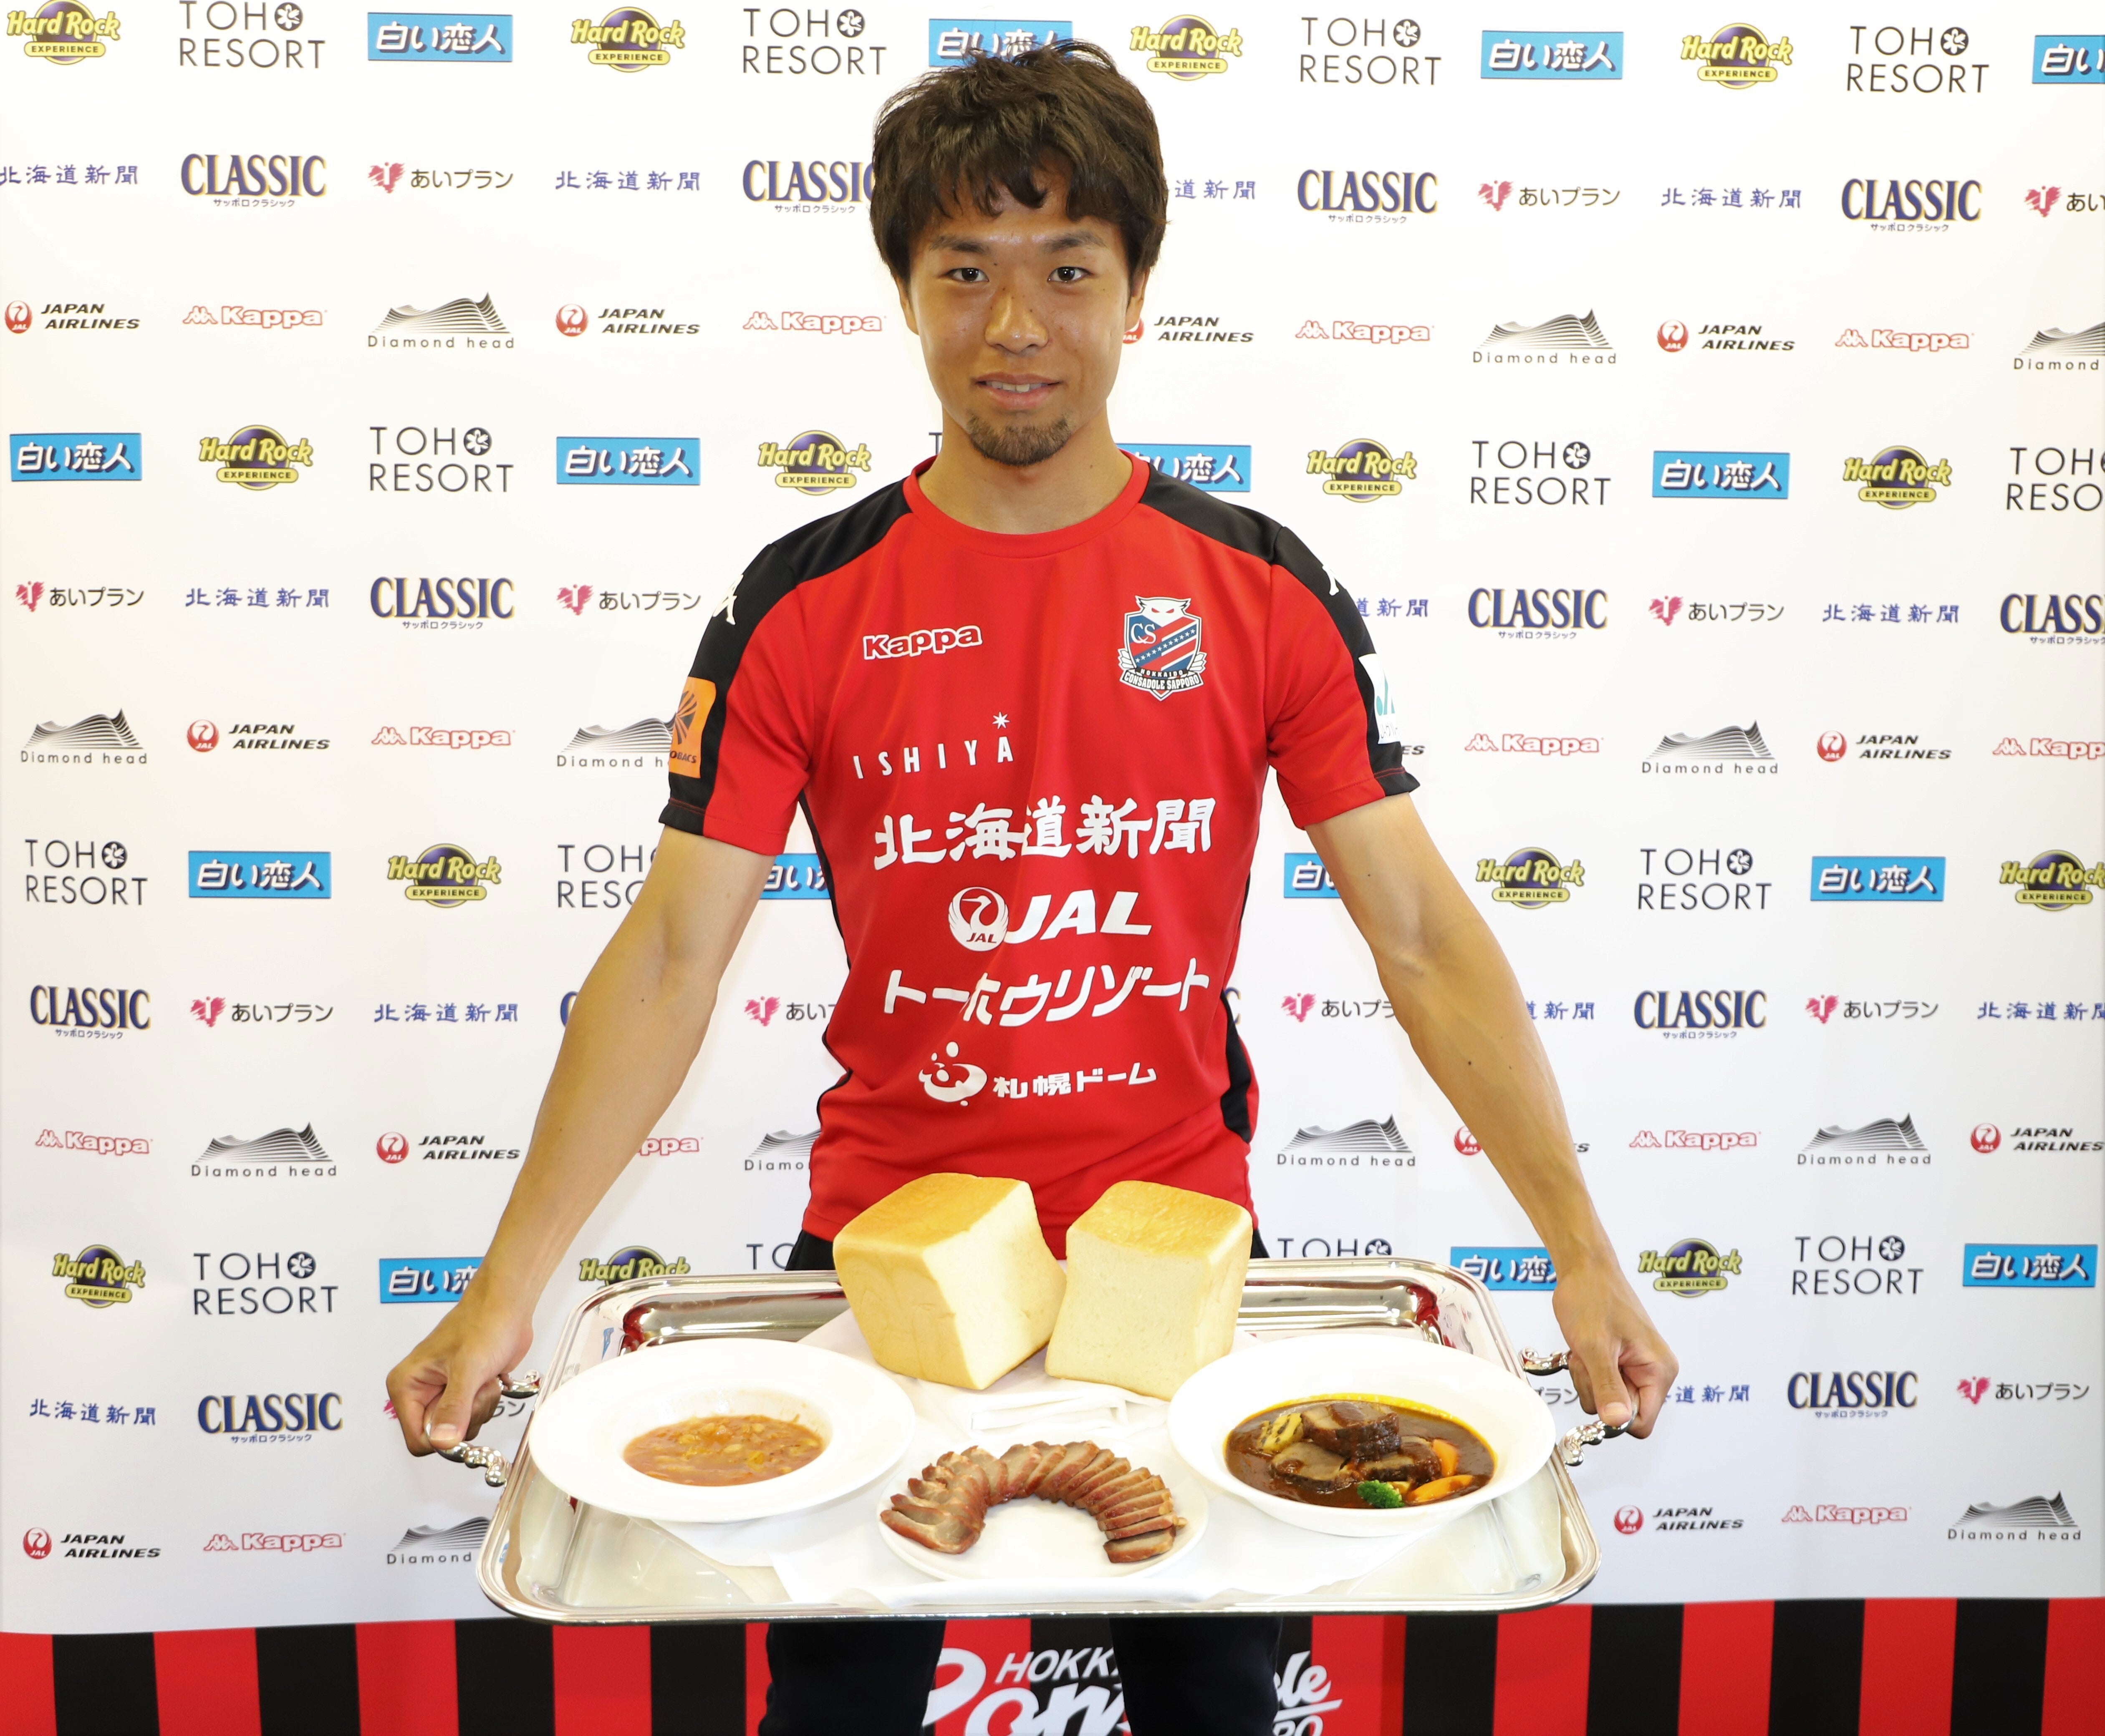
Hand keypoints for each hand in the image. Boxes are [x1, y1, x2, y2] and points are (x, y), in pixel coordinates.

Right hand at [385, 1296, 533, 1455]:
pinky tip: (489, 1378)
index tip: (463, 1417)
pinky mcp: (463, 1392)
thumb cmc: (483, 1322)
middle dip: (466, 1415)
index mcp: (406, 1386)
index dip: (442, 1437)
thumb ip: (454, 1408)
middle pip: (441, 1437)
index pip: (417, 1440)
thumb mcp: (467, 1368)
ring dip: (480, 1406)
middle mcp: (420, 1392)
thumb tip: (442, 1442)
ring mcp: (442, 1393)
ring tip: (482, 1377)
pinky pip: (475, 1416)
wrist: (507, 1306)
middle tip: (475, 1386)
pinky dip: (488, 1401)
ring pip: (461, 1427)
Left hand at [1550, 1261, 1677, 1437]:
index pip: (1642, 1423)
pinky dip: (1586, 1369)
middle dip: (1597, 1390)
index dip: (1615, 1418)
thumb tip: (1617, 1422)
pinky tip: (1584, 1348)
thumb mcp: (1595, 1346)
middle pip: (1622, 1413)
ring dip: (1587, 1378)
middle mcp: (1654, 1372)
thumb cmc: (1592, 1297)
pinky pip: (1600, 1382)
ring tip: (1585, 1349)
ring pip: (1606, 1398)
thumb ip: (1607, 1387)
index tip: (1595, 1390)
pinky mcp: (1620, 1361)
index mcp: (1659, 1371)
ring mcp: (1636, 1367)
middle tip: (1587, 1359)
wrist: (1584, 1269)